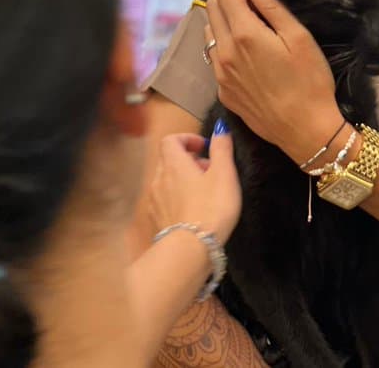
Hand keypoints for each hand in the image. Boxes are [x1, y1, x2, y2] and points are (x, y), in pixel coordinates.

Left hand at [149, 122, 240, 242]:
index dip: (187, 138)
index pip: (170, 140)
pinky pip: (164, 200)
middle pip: (168, 159)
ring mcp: (154, 201)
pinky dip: (177, 198)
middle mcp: (159, 178)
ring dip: (182, 180)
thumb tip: (220, 128)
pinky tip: (193, 211)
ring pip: (166, 180)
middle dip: (188, 160)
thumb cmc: (211, 207)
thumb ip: (222, 148)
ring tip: (204, 192)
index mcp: (174, 164)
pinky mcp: (156, 219)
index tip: (204, 148)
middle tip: (209, 171)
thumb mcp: (225, 174)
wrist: (190, 250)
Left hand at [204, 0, 342, 163]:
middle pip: (211, 8)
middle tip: (257, 7)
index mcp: (244, 34)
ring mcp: (219, 74)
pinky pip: (215, 59)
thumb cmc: (310, 82)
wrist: (304, 131)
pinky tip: (250, 59)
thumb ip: (271, 6)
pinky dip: (226, 48)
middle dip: (231, 0)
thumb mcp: (298, 38)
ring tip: (252, 32)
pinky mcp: (222, 91)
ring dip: (225, 23)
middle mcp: (223, 51)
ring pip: (209, 33)